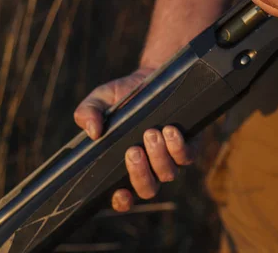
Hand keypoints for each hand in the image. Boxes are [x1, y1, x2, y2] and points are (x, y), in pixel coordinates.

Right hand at [73, 67, 192, 211]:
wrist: (153, 76)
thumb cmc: (123, 94)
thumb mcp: (100, 99)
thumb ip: (88, 112)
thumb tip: (92, 132)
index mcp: (125, 164)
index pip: (124, 196)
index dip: (122, 202)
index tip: (120, 193)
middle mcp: (149, 166)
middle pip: (148, 189)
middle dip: (140, 173)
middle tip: (133, 150)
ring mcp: (170, 158)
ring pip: (168, 174)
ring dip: (159, 157)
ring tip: (151, 132)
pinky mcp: (189, 145)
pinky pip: (187, 156)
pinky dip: (178, 147)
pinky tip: (170, 131)